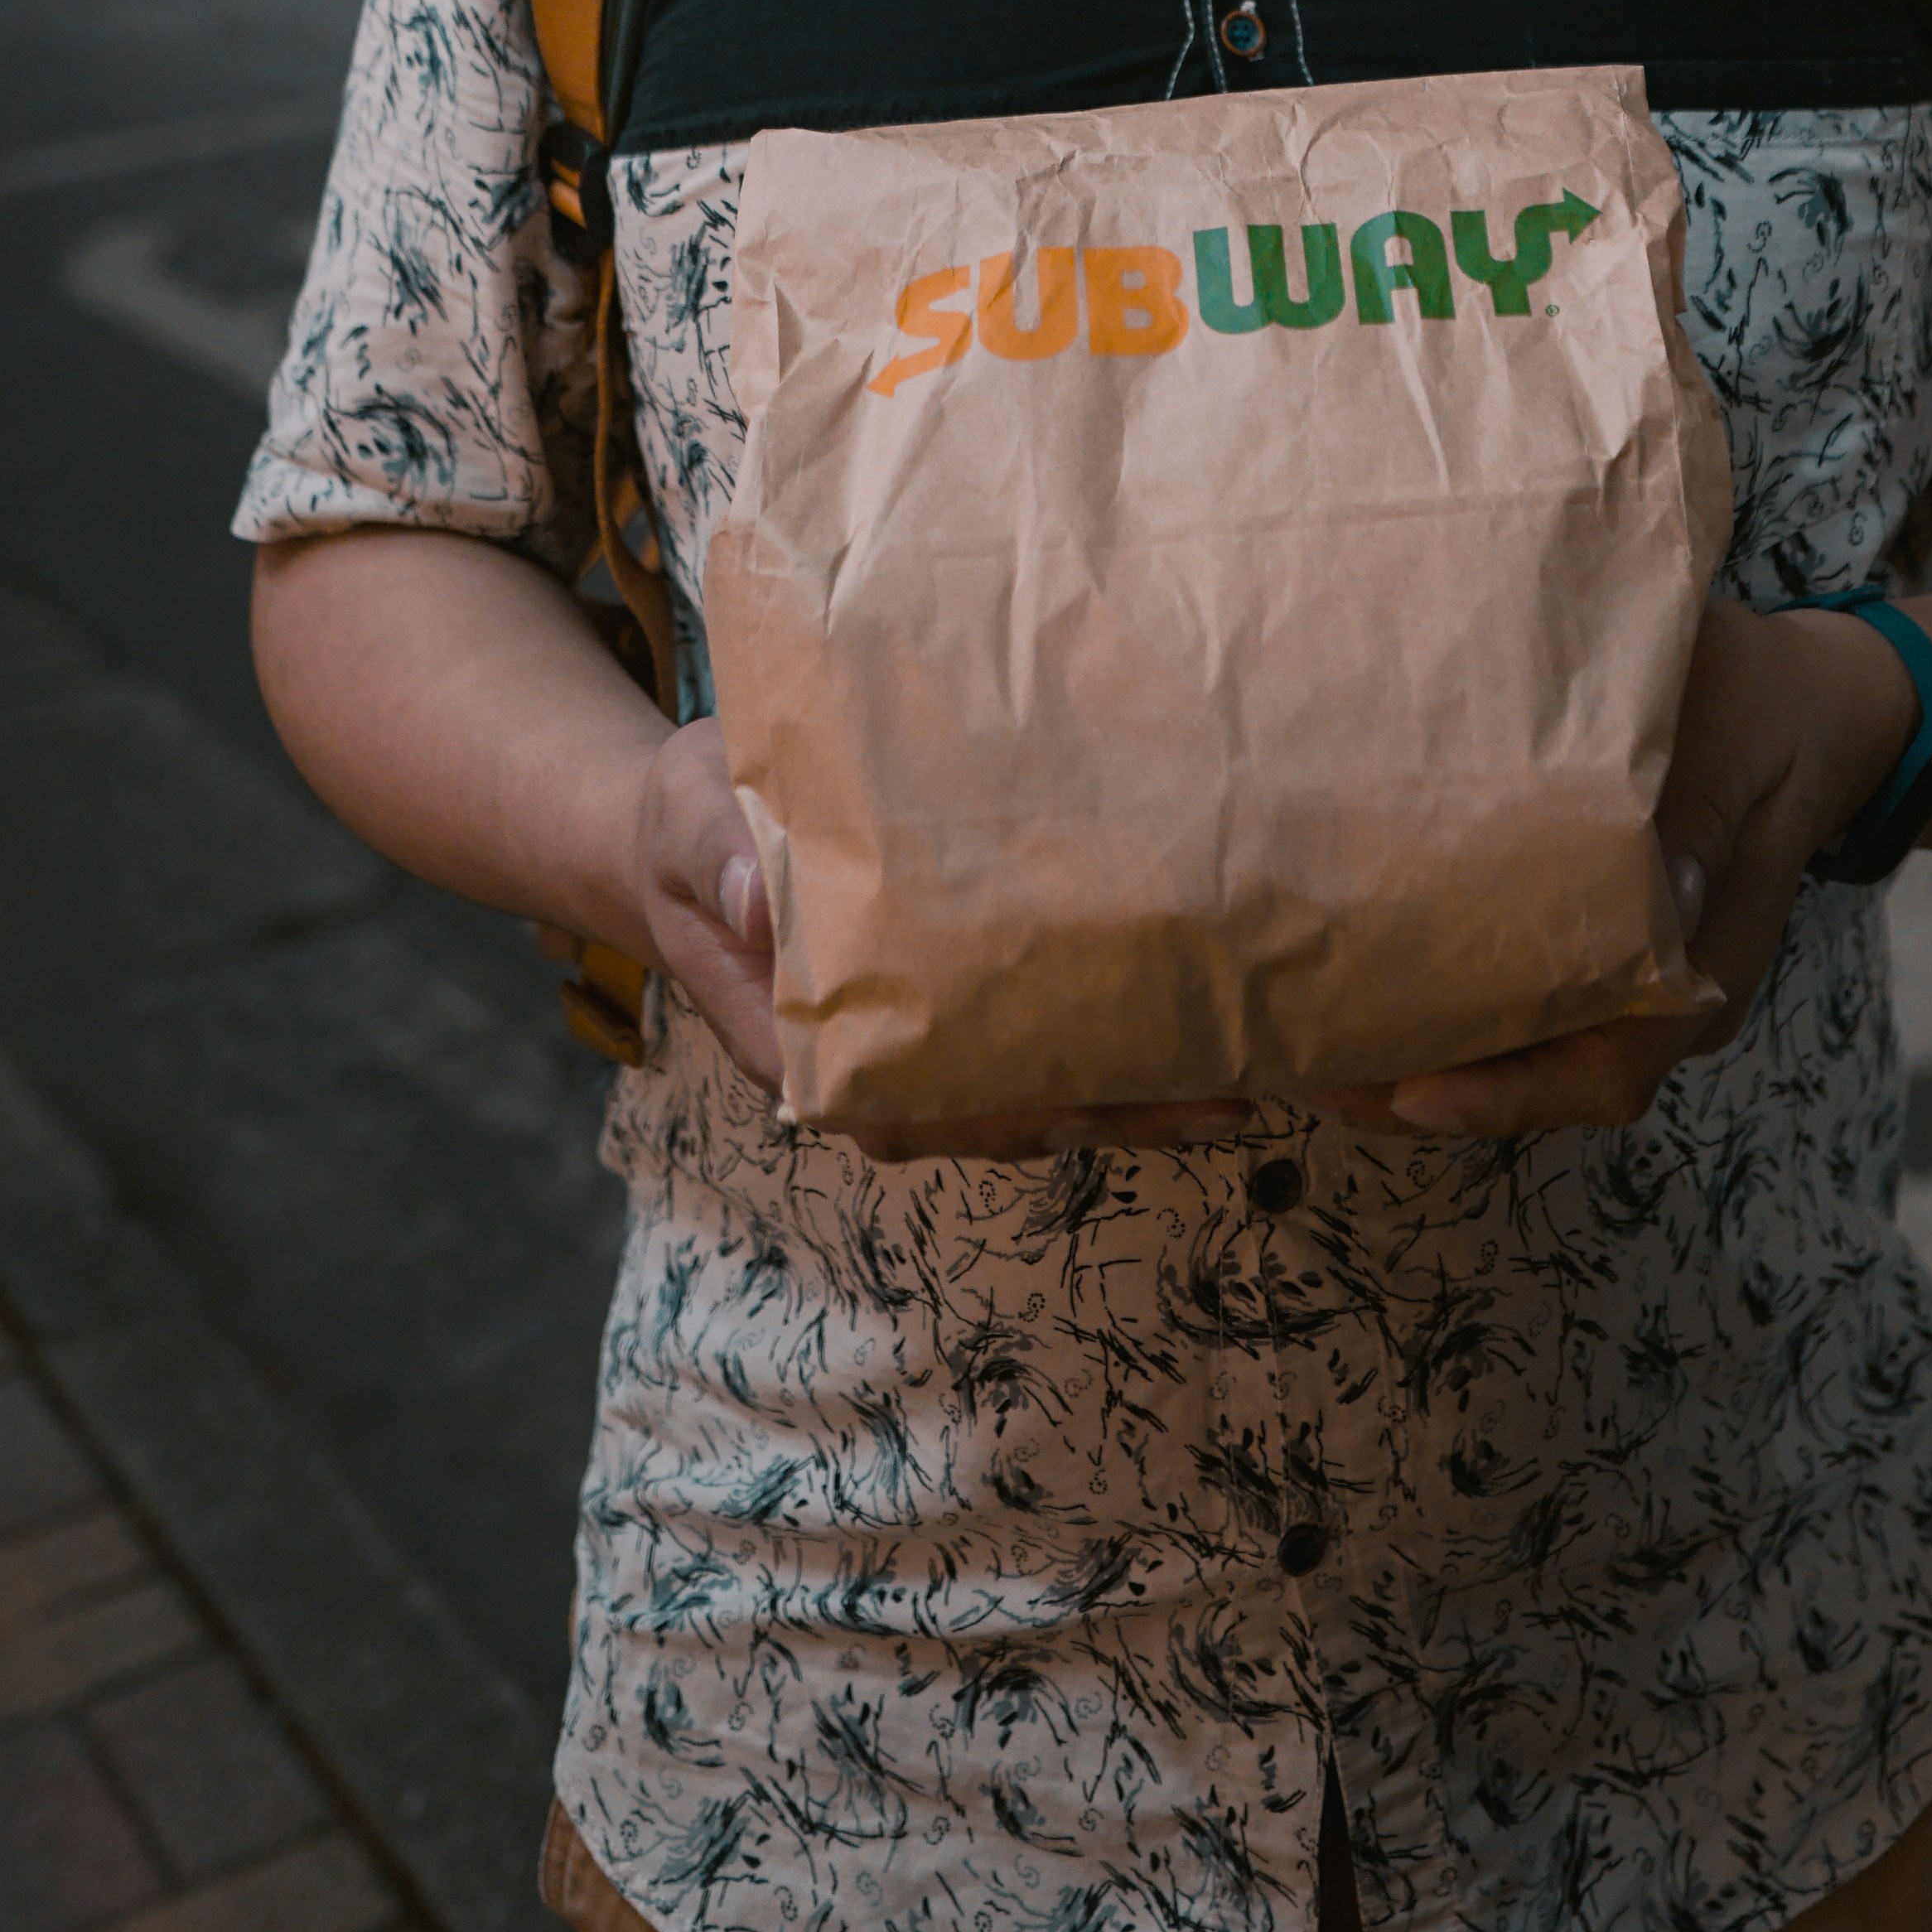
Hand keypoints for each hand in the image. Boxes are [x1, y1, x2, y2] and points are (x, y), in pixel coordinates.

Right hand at [624, 722, 1250, 1157]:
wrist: (694, 822)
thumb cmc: (690, 824)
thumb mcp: (686, 818)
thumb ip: (717, 853)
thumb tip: (761, 900)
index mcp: (798, 1042)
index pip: (913, 1103)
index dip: (1010, 1113)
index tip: (1099, 1102)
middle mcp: (868, 1064)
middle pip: (997, 1113)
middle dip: (1109, 1111)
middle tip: (1225, 1087)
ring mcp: (913, 1041)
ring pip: (1030, 1091)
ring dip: (1130, 1089)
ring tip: (1244, 1068)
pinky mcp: (950, 1002)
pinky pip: (1031, 1038)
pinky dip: (1109, 1039)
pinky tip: (1194, 1018)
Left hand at [1322, 598, 1921, 1141]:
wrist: (1810, 702)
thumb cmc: (1762, 707)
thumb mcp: (1737, 739)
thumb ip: (1696, 813)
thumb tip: (1652, 896)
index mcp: (1705, 968)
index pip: (1607, 1072)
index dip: (1508, 1096)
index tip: (1412, 1093)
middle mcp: (1665, 1002)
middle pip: (1542, 1084)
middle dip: (1424, 1087)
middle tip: (1305, 1061)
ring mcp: (1631, 984)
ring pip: (1519, 1056)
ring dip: (1418, 1052)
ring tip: (1304, 1029)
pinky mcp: (1597, 950)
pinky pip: (1514, 1004)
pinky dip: (1440, 1004)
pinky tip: (1357, 969)